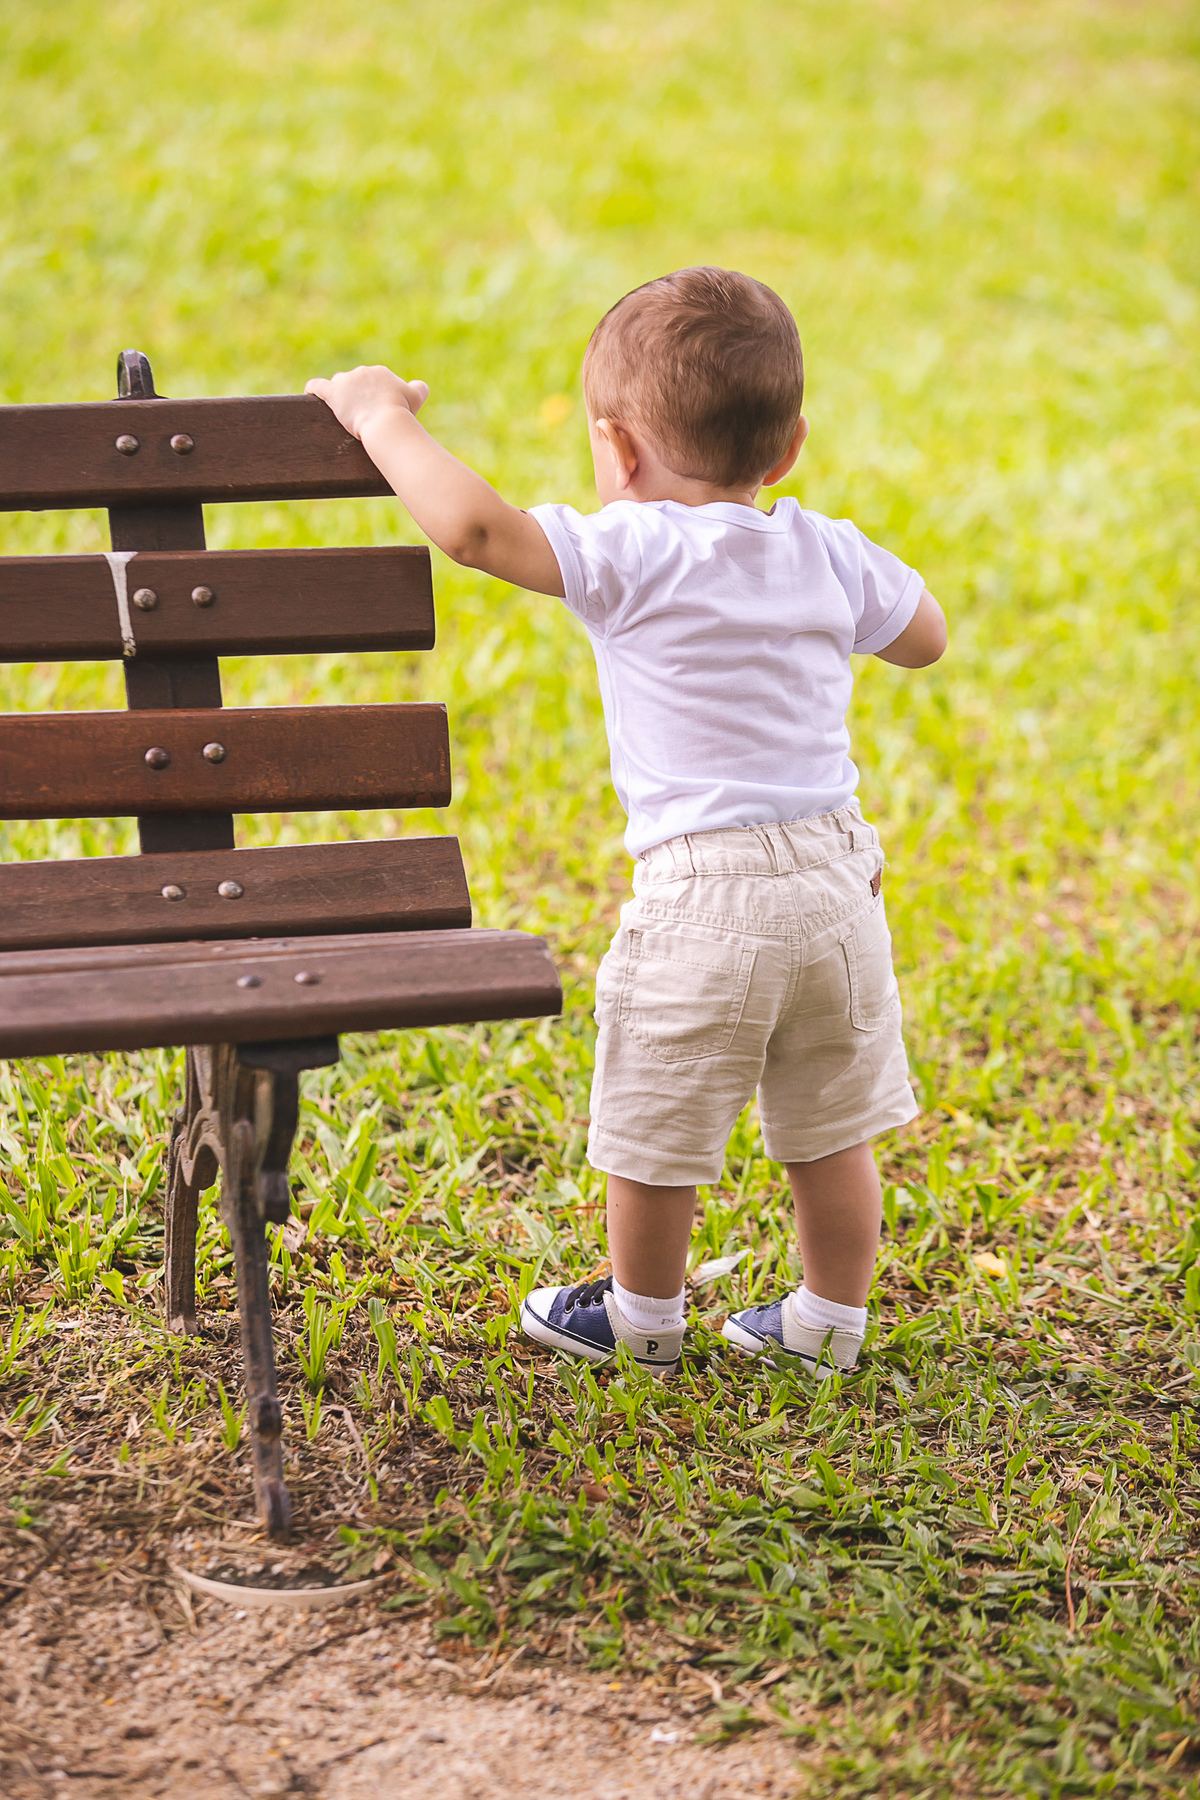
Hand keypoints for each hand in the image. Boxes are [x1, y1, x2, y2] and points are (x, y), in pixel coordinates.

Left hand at [304, 365, 428, 439]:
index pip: (373, 380)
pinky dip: (312, 389)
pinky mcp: (332, 393)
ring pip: (338, 384)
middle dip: (357, 396)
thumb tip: (420, 386)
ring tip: (341, 410)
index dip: (373, 395)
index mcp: (380, 372)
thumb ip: (418, 388)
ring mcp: (346, 381)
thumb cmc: (403, 412)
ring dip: (340, 395)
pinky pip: (317, 386)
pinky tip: (309, 393)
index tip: (376, 410)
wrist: (387, 422)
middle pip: (354, 382)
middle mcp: (362, 371)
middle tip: (362, 416)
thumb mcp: (416, 398)